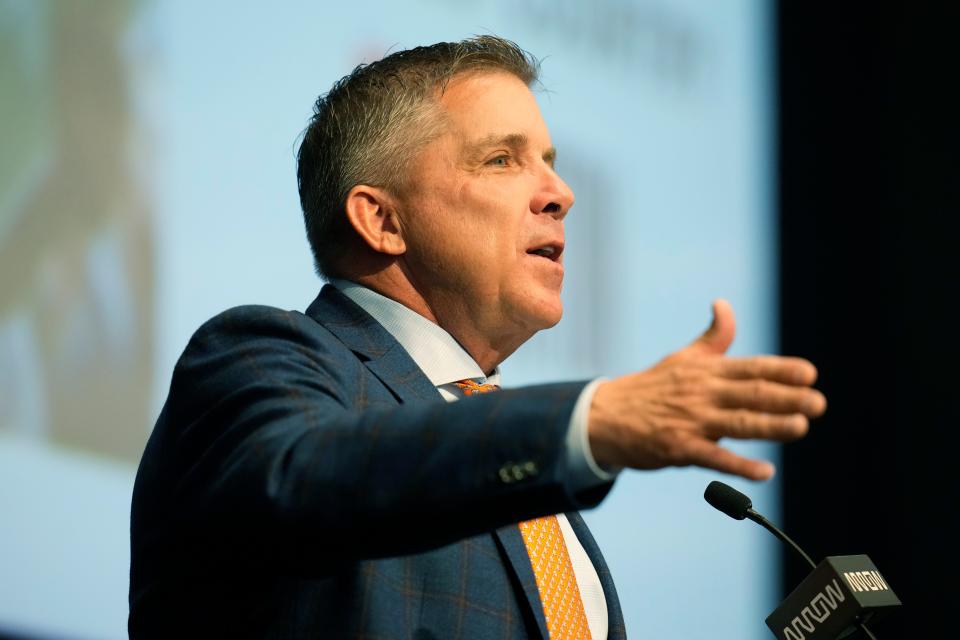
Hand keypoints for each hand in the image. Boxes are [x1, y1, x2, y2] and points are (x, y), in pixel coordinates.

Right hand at [587, 300, 825, 480]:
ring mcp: (690, 421)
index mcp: (705, 371)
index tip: (810, 374)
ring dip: (772, 426)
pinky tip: (765, 471)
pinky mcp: (679, 448)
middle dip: (788, 398)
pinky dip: (741, 466)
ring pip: (738, 423)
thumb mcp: (683, 358)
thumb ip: (713, 337)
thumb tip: (725, 304)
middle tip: (818, 403)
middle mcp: (701, 393)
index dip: (782, 370)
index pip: (751, 367)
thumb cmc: (650, 387)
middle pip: (751, 394)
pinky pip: (715, 457)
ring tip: (800, 427)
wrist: (605, 416)